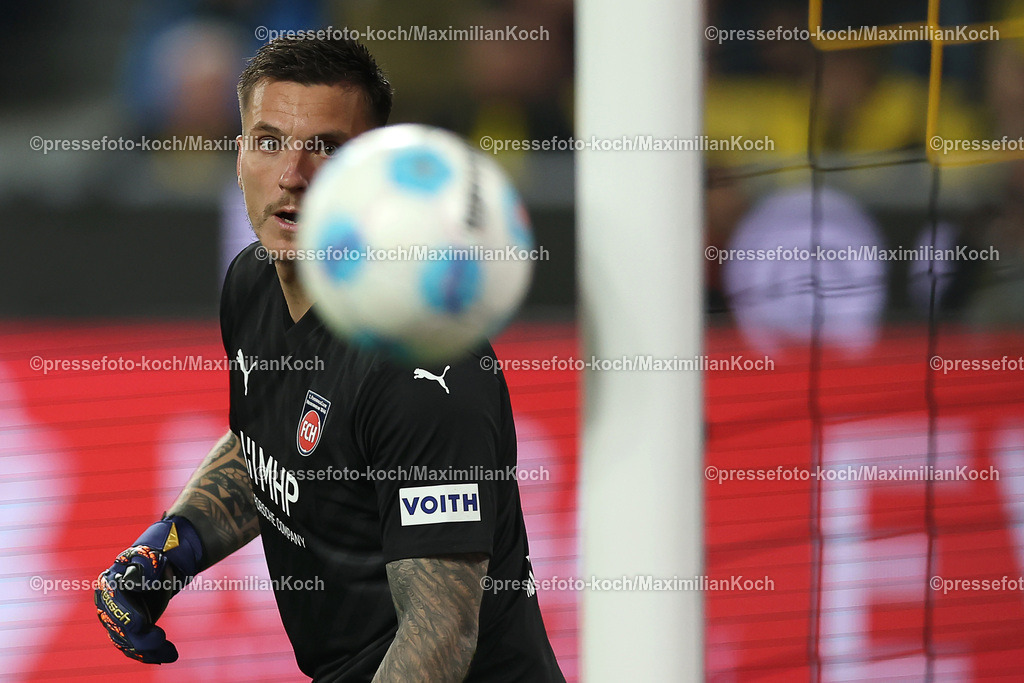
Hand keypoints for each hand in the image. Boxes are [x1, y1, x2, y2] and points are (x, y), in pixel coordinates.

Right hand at [94, 516, 202, 663]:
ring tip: (170, 653)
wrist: (159, 568)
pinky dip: (149, 655)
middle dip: (140, 638)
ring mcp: (116, 620)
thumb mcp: (151, 557)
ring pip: (128, 642)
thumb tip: (137, 581)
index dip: (126, 617)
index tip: (141, 625)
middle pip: (119, 628)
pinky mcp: (128, 630)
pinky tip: (165, 657)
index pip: (114, 605)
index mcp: (109, 584)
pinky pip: (134, 647)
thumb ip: (146, 567)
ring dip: (148, 650)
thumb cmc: (154, 558)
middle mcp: (107, 605)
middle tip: (162, 639)